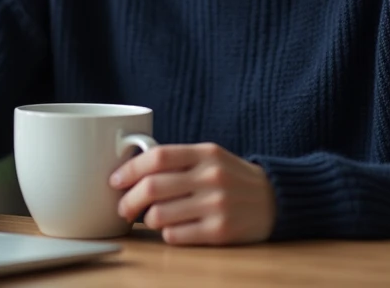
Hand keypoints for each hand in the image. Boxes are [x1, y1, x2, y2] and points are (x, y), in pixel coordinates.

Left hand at [111, 142, 275, 244]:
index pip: (157, 156)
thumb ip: (178, 159)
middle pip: (152, 188)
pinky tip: (173, 228)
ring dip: (147, 219)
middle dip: (128, 200)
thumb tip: (131, 169)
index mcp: (205, 153)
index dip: (129, 169)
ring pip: (159, 215)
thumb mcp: (210, 157)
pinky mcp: (220, 232)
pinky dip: (167, 233)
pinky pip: (175, 235)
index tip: (115, 180)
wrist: (274, 200)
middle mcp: (211, 177)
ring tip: (152, 218)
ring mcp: (216, 205)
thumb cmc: (232, 177)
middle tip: (122, 208)